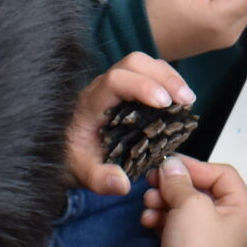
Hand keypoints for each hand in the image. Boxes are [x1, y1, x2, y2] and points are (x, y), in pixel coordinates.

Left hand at [66, 53, 195, 196]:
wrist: (58, 148)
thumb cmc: (70, 157)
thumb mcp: (81, 174)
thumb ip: (99, 180)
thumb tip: (123, 184)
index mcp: (91, 103)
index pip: (116, 80)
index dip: (143, 86)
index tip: (165, 103)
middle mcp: (102, 87)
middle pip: (134, 62)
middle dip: (164, 77)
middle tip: (186, 101)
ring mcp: (114, 85)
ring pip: (143, 64)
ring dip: (169, 77)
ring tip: (188, 101)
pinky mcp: (125, 89)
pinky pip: (148, 74)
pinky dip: (167, 82)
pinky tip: (179, 102)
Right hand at [140, 156, 246, 246]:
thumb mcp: (190, 205)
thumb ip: (179, 180)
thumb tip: (171, 165)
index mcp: (243, 210)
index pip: (223, 174)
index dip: (195, 166)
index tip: (169, 163)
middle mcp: (230, 222)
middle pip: (202, 189)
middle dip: (175, 184)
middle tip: (152, 179)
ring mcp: (208, 236)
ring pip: (184, 204)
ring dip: (164, 199)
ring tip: (149, 202)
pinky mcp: (188, 246)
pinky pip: (175, 221)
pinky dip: (161, 216)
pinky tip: (148, 219)